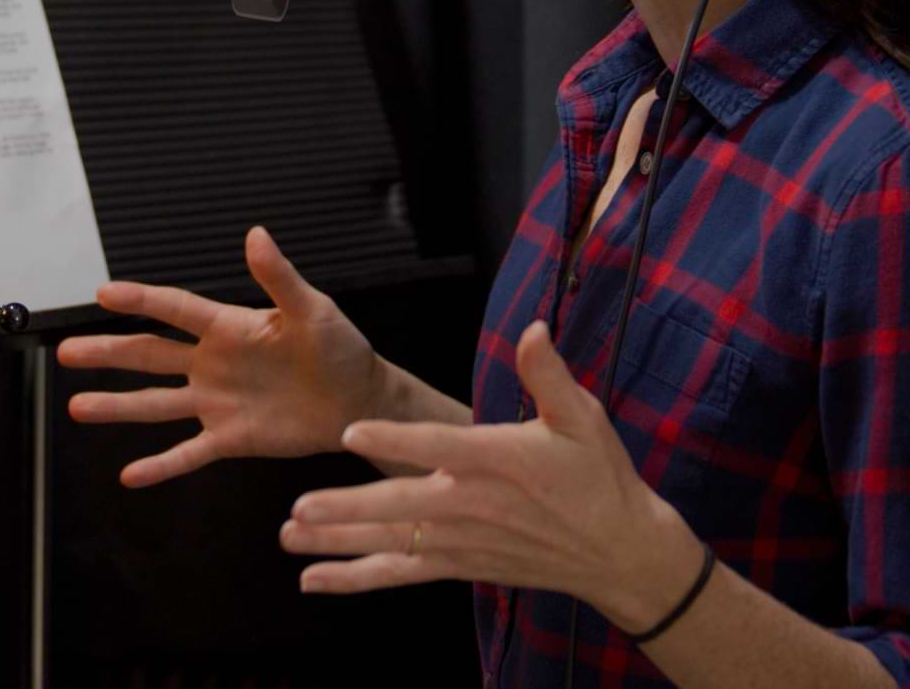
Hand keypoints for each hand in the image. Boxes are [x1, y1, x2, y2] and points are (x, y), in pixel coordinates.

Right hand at [57, 226, 384, 486]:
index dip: (140, 300)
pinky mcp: (231, 437)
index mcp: (231, 327)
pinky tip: (131, 474)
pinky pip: (188, 452)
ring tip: (78, 406)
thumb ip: (279, 276)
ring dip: (118, 406)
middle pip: (150, 355)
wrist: (359, 399)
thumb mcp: (312, 308)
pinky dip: (161, 465)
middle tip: (66, 351)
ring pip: (156, 405)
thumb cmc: (340, 347)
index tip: (104, 294)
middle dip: (108, 352)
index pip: (176, 309)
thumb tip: (256, 234)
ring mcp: (218, 402)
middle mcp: (215, 363)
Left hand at [278, 320, 701, 632]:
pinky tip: (313, 580)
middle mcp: (475, 505)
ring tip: (290, 537)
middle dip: (348, 508)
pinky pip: (403, 574)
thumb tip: (533, 329)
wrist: (619, 552)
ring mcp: (464, 541)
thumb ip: (549, 374)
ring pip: (393, 543)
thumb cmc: (598, 475)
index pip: (439, 448)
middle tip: (300, 506)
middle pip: (402, 506)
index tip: (351, 432)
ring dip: (340, 542)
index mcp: (500, 460)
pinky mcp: (461, 564)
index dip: (395, 441)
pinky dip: (358, 579)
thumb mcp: (583, 416)